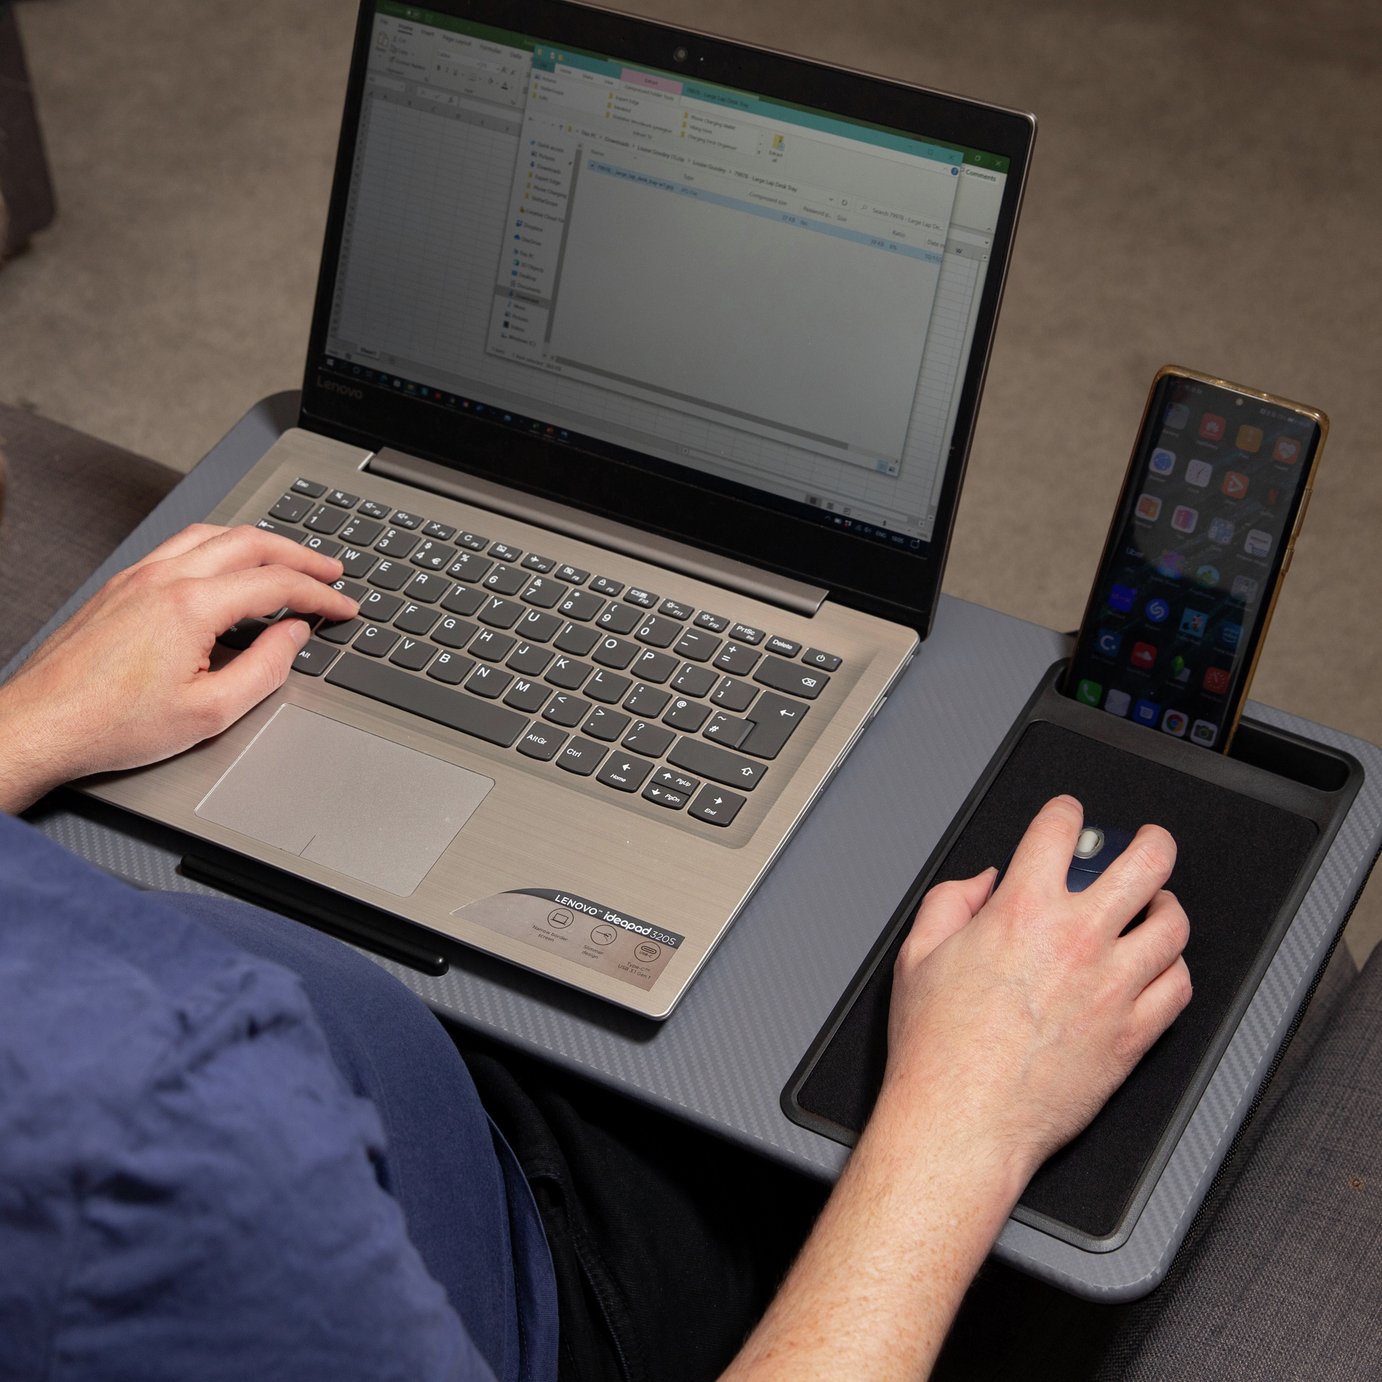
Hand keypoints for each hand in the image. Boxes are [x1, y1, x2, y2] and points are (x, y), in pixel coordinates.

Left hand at [0, 524, 356, 810]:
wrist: (41, 725)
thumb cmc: (112, 724)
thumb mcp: (210, 712)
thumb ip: (265, 669)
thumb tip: (292, 638)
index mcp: (191, 606)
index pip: (275, 583)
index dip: (319, 594)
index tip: (342, 606)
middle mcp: (164, 578)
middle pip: (249, 543)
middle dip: (299, 555)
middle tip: (329, 572)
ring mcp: (138, 576)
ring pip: (213, 534)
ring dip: (259, 543)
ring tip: (286, 560)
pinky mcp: (120, 585)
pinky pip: (181, 546)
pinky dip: (220, 547)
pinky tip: (228, 567)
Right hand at [883, 794, 1191, 1185]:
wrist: (963, 1120)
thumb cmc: (938, 1049)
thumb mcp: (917, 955)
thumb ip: (949, 902)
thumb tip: (981, 883)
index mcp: (1022, 910)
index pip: (1060, 830)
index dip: (1067, 813)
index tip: (1069, 818)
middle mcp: (1078, 940)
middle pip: (1147, 863)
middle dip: (1151, 842)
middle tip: (1147, 843)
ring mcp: (1114, 987)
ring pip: (1173, 925)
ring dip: (1164, 907)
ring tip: (1153, 907)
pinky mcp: (1133, 1035)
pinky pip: (1179, 987)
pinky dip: (1172, 969)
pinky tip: (1154, 968)